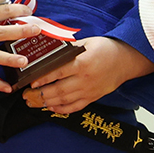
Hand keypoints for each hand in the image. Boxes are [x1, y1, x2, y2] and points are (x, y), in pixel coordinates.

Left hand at [21, 36, 153, 114]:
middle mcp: (85, 79)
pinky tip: (51, 108)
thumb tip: (49, 53)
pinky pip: (75, 107)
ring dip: (47, 103)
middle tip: (26, 95)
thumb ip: (68, 50)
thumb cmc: (106, 49)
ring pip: (64, 101)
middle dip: (40, 94)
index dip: (42, 79)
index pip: (58, 72)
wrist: (126, 60)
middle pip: (58, 90)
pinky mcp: (93, 97)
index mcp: (83, 63)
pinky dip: (62, 109)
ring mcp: (89, 90)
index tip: (30, 82)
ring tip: (34, 102)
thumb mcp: (87, 42)